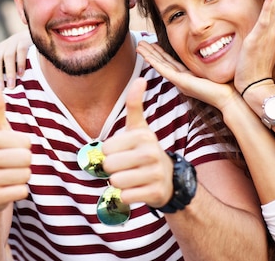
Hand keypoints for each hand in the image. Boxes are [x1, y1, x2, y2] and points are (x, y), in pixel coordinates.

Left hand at [0, 30, 31, 88]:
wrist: (31, 34)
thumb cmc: (14, 52)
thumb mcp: (1, 58)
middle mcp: (1, 47)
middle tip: (0, 90)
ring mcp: (12, 43)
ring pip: (8, 57)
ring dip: (9, 72)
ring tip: (11, 86)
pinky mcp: (24, 41)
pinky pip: (21, 51)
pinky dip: (21, 63)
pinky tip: (21, 74)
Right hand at [0, 79, 31, 211]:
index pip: (26, 141)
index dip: (24, 146)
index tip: (10, 149)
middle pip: (27, 158)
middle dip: (25, 163)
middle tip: (11, 165)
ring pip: (26, 175)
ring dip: (22, 177)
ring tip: (8, 176)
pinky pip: (22, 192)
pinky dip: (20, 192)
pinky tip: (7, 189)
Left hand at [102, 78, 173, 207]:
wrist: (168, 177)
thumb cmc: (145, 150)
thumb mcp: (139, 127)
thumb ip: (134, 104)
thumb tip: (140, 78)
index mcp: (142, 135)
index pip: (106, 148)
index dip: (109, 153)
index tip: (121, 151)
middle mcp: (150, 152)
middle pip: (109, 166)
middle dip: (111, 169)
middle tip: (125, 167)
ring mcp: (155, 173)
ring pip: (116, 182)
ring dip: (118, 183)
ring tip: (130, 177)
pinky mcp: (155, 192)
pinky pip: (125, 196)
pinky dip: (126, 196)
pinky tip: (137, 189)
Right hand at [137, 41, 237, 110]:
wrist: (230, 98)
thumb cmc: (227, 86)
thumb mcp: (215, 70)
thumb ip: (211, 61)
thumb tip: (216, 48)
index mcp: (188, 77)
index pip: (170, 63)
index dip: (160, 53)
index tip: (152, 44)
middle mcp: (181, 80)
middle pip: (162, 63)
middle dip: (151, 52)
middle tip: (140, 43)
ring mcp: (180, 81)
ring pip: (160, 65)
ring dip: (149, 55)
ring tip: (139, 46)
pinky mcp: (181, 82)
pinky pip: (164, 70)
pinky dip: (154, 62)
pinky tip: (146, 55)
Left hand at [233, 0, 274, 93]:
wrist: (253, 85)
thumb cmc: (250, 68)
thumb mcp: (252, 46)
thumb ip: (252, 35)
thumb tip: (247, 30)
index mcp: (269, 30)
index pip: (273, 4)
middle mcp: (272, 29)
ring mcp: (267, 34)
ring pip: (274, 5)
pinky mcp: (259, 39)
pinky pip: (266, 20)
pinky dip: (269, 7)